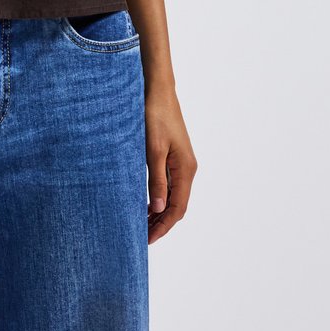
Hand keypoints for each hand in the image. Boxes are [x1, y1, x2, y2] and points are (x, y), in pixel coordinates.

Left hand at [144, 85, 197, 243]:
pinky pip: (169, 184)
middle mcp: (187, 168)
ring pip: (173, 196)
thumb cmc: (154, 116)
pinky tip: (146, 202)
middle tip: (142, 237)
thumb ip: (156, 179)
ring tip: (142, 224)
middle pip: (177, 205)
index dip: (163, 226)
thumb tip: (159, 208)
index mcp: (185, 169)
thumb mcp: (152, 149)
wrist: (157, 91)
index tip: (147, 239)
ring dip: (160, 211)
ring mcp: (181, 162)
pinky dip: (159, 197)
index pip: (177, 208)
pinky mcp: (173, 156)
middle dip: (162, 223)